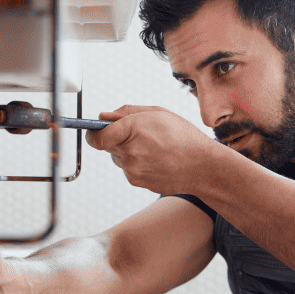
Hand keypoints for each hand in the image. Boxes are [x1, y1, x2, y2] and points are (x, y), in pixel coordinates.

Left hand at [85, 105, 214, 194]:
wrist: (202, 166)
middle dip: (116, 139)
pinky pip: (127, 169)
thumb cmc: (183, 137)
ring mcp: (132, 169)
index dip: (93, 133)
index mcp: (133, 129)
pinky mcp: (136, 181)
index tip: (94, 130)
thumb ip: (126, 112)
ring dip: (127, 151)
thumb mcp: (157, 113)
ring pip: (117, 157)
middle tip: (138, 135)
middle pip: (106, 145)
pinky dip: (136, 163)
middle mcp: (130, 152)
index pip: (97, 136)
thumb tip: (103, 117)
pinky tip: (154, 159)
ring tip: (152, 148)